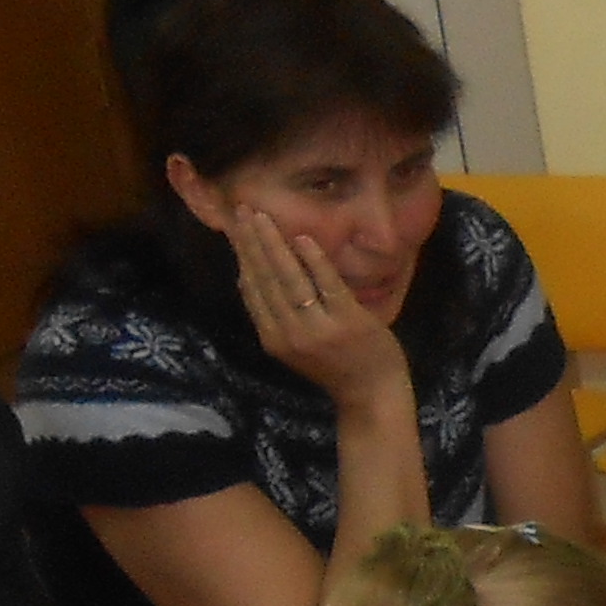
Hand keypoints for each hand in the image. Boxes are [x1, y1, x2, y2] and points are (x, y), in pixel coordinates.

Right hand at [228, 207, 407, 411]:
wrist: (372, 395)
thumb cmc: (335, 366)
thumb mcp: (293, 344)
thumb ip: (272, 314)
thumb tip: (246, 276)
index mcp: (273, 338)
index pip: (251, 289)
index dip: (241, 255)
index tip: (233, 227)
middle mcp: (289, 333)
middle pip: (265, 279)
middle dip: (251, 242)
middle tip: (242, 210)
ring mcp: (318, 328)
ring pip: (289, 279)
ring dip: (274, 245)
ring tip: (262, 217)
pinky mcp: (347, 321)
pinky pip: (327, 285)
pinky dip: (314, 261)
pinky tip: (303, 239)